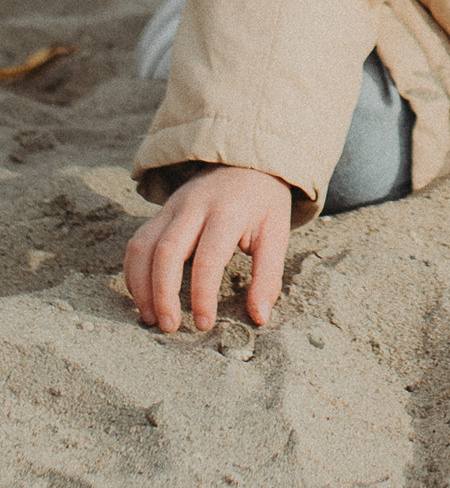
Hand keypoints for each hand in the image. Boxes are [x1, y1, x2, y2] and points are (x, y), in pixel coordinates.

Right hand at [125, 166, 292, 334]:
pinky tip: (143, 296)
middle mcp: (195, 206)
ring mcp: (173, 207)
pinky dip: (133, 272)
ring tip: (150, 318)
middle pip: (166, 252)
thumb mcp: (277, 232)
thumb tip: (259, 318)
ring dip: (141, 286)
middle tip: (169, 327)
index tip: (204, 324)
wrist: (246, 160)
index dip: (202, 295)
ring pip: (143, 247)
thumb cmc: (263, 202)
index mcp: (228, 211)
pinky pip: (137, 242)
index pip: (208, 258)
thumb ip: (268, 276)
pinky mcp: (160, 212)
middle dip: (163, 294)